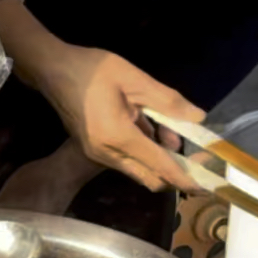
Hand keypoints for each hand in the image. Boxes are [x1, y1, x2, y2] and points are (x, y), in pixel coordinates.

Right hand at [46, 46, 204, 192]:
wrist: (51, 69)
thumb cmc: (91, 69)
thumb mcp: (133, 78)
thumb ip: (167, 101)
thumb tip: (198, 118)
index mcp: (118, 137)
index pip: (160, 166)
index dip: (185, 178)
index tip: (207, 188)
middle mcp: (107, 154)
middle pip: (150, 178)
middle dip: (174, 172)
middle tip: (193, 154)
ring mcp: (98, 154)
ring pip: (138, 170)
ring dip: (158, 158)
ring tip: (168, 129)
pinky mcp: (93, 149)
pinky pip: (126, 160)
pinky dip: (143, 151)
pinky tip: (149, 127)